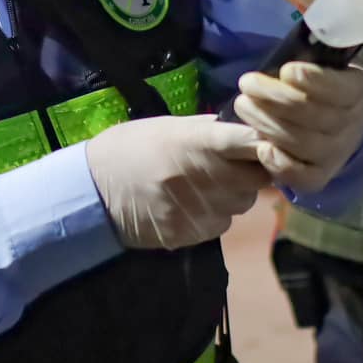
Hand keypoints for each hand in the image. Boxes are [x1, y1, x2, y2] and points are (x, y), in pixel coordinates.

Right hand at [86, 115, 272, 250]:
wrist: (92, 191)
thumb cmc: (130, 148)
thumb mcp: (168, 127)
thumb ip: (209, 130)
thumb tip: (246, 130)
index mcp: (195, 142)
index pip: (250, 141)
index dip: (267, 142)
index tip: (271, 141)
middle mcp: (200, 177)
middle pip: (256, 179)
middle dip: (253, 171)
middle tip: (234, 165)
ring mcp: (196, 209)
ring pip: (241, 204)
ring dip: (234, 195)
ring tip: (205, 185)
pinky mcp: (189, 235)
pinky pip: (221, 225)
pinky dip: (215, 215)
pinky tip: (191, 205)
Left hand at [234, 62, 362, 192]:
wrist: (339, 120)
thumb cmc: (322, 82)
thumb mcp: (324, 62)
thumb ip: (310, 56)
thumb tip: (285, 55)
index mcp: (358, 91)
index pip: (339, 90)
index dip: (314, 81)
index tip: (287, 69)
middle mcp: (352, 126)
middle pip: (314, 116)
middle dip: (275, 98)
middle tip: (246, 83)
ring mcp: (337, 154)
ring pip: (303, 143)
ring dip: (268, 124)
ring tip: (243, 105)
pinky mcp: (321, 176)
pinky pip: (302, 177)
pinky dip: (280, 164)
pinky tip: (261, 148)